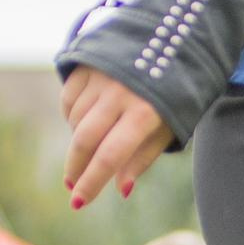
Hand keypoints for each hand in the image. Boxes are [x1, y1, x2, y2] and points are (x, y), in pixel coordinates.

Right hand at [60, 67, 172, 207]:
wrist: (171, 41)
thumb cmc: (174, 94)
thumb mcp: (168, 128)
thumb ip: (143, 157)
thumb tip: (121, 189)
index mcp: (144, 113)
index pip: (110, 156)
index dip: (92, 182)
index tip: (79, 203)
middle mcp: (119, 93)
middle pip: (85, 140)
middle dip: (76, 169)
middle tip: (73, 187)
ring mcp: (100, 76)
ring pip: (75, 120)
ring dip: (78, 142)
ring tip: (90, 149)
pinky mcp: (87, 64)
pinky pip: (69, 99)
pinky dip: (72, 116)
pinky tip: (84, 122)